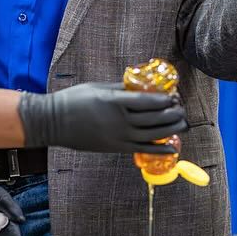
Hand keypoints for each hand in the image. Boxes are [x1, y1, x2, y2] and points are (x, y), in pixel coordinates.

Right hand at [18, 82, 187, 152]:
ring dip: (171, 129)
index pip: (148, 101)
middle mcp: (119, 120)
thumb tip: (141, 85)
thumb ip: (121, 88)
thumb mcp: (97, 87)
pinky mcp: (116, 148)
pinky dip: (159, 150)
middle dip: (172, 113)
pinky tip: (172, 147)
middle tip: (181, 108)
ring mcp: (118, 136)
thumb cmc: (73, 100)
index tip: (173, 96)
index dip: (165, 99)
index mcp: (115, 101)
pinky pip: (143, 150)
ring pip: (153, 134)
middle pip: (154, 118)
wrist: (53, 122)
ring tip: (183, 123)